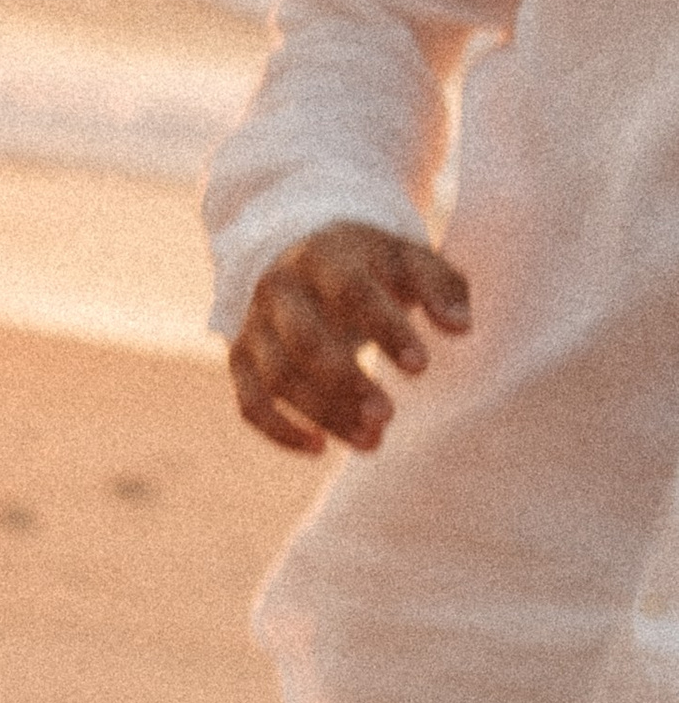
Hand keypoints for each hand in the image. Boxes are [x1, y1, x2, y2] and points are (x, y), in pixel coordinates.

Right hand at [230, 224, 471, 457]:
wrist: (302, 257)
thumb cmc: (370, 266)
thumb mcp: (408, 260)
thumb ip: (442, 286)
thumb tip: (462, 327)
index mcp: (323, 254)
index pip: (350, 292)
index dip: (384, 330)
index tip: (421, 368)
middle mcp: (279, 288)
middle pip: (303, 341)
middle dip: (345, 382)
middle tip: (388, 416)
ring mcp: (254, 325)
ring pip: (279, 379)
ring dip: (324, 414)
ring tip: (372, 442)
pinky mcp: (240, 359)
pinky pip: (251, 404)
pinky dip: (280, 431)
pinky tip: (320, 448)